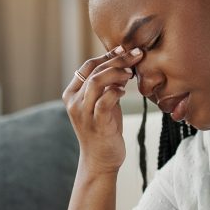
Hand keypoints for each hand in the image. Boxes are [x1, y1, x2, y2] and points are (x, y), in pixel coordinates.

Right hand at [63, 46, 142, 173]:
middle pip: (94, 70)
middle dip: (118, 60)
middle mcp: (74, 102)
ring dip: (117, 73)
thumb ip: (107, 85)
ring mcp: (83, 113)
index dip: (107, 55)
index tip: (125, 49)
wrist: (100, 160)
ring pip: (97, 82)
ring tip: (130, 74)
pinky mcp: (96, 124)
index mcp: (72, 94)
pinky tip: (124, 91)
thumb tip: (123, 63)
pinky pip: (105, 101)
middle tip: (136, 55)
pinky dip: (116, 91)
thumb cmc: (104, 129)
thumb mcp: (103, 103)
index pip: (88, 66)